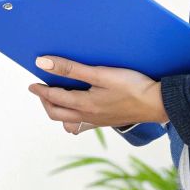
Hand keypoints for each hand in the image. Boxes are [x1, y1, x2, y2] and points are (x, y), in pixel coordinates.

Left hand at [28, 56, 166, 133]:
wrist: (158, 103)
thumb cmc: (132, 87)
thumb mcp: (100, 74)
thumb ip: (71, 69)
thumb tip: (43, 63)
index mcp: (83, 105)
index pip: (54, 98)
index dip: (41, 91)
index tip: (32, 84)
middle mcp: (88, 116)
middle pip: (57, 114)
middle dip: (46, 102)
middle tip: (41, 91)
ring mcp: (99, 121)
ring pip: (70, 122)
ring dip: (59, 112)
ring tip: (58, 100)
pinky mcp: (108, 121)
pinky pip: (84, 126)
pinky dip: (75, 120)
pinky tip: (80, 112)